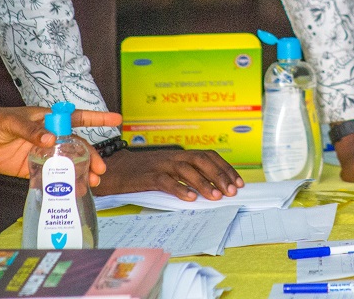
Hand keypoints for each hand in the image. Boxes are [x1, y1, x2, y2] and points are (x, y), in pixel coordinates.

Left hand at [0, 105, 121, 184]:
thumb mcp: (9, 121)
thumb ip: (30, 130)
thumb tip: (52, 140)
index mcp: (46, 120)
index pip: (76, 117)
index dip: (97, 118)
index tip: (117, 120)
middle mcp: (47, 137)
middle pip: (75, 146)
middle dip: (90, 157)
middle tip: (100, 171)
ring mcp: (39, 154)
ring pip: (66, 163)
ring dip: (79, 173)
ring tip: (91, 184)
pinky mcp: (28, 169)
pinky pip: (49, 177)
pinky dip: (60, 184)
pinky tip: (70, 192)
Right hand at [92, 148, 243, 200]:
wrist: (115, 169)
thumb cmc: (143, 172)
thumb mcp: (168, 168)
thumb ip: (186, 174)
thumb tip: (212, 188)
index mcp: (180, 154)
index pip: (208, 156)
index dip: (225, 168)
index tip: (238, 182)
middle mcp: (173, 156)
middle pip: (201, 160)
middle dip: (219, 175)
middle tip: (231, 191)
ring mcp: (160, 165)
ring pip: (186, 170)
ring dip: (203, 183)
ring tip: (216, 196)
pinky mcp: (147, 176)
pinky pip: (166, 181)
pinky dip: (179, 189)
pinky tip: (191, 198)